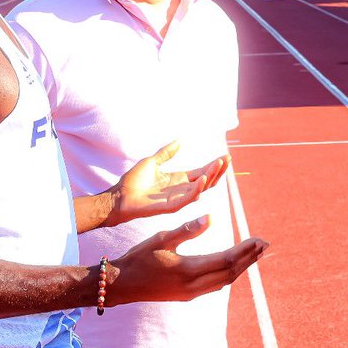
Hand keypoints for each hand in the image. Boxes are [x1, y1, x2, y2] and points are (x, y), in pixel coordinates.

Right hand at [104, 216, 267, 305]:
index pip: (226, 260)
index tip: (259, 239)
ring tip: (255, 253)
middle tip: (265, 245)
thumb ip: (187, 230)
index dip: (245, 250)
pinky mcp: (186, 296)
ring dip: (241, 267)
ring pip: (224, 281)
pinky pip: (214, 286)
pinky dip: (228, 274)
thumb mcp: (161, 239)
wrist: (121, 285)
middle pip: (230, 273)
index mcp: (189, 270)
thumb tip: (211, 218)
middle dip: (249, 259)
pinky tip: (233, 266)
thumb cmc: (138, 258)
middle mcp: (193, 286)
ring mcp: (190, 294)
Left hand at [110, 142, 228, 225]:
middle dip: (218, 170)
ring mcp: (178, 199)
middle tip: (228, 158)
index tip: (225, 156)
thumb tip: (179, 141)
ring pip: (202, 188)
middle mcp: (182, 190)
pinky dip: (197, 189)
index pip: (202, 172)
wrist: (119, 196)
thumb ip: (166, 153)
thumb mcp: (152, 162)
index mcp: (179, 180)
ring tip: (219, 163)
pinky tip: (203, 177)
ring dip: (211, 176)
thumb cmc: (133, 181)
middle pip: (207, 181)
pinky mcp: (171, 206)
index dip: (214, 165)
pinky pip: (188, 198)